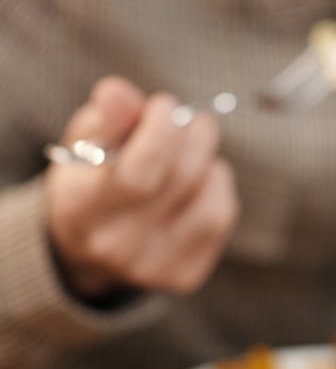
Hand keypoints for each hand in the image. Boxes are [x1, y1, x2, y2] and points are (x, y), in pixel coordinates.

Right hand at [46, 76, 239, 298]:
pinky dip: (217, 190)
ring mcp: (154, 267)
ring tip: (193, 152)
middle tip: (191, 120)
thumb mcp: (86, 144)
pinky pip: (221, 220)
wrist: (89, 250)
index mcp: (83, 209)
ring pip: (210, 201)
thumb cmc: (91, 181)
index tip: (163, 106)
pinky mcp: (184, 276)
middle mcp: (119, 245)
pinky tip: (199, 182)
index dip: (162, 131)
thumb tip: (117, 92)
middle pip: (181, 180)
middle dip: (194, 135)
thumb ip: (106, 118)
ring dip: (210, 164)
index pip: (139, 173)